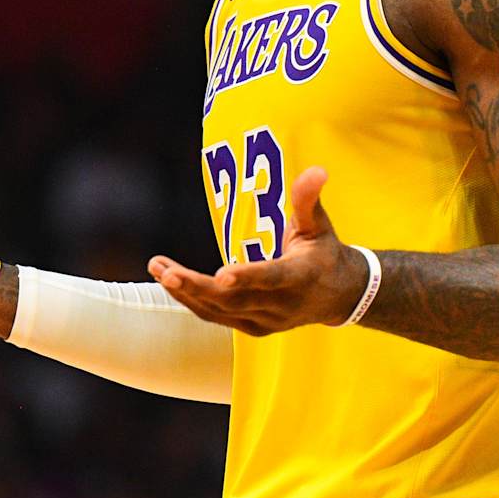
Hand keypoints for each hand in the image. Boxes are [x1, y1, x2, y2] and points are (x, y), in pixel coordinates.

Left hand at [147, 166, 365, 334]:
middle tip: (165, 270)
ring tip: (158, 269)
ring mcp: (267, 321)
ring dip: (186, 292)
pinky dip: (192, 301)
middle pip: (235, 300)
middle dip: (197, 286)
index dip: (248, 277)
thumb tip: (316, 170)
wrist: (340, 295)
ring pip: (220, 311)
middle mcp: (282, 305)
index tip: (221, 275)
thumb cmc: (325, 252)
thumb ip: (308, 199)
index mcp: (301, 277)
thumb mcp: (320, 224)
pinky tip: (170, 282)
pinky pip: (217, 317)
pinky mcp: (253, 327)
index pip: (272, 278)